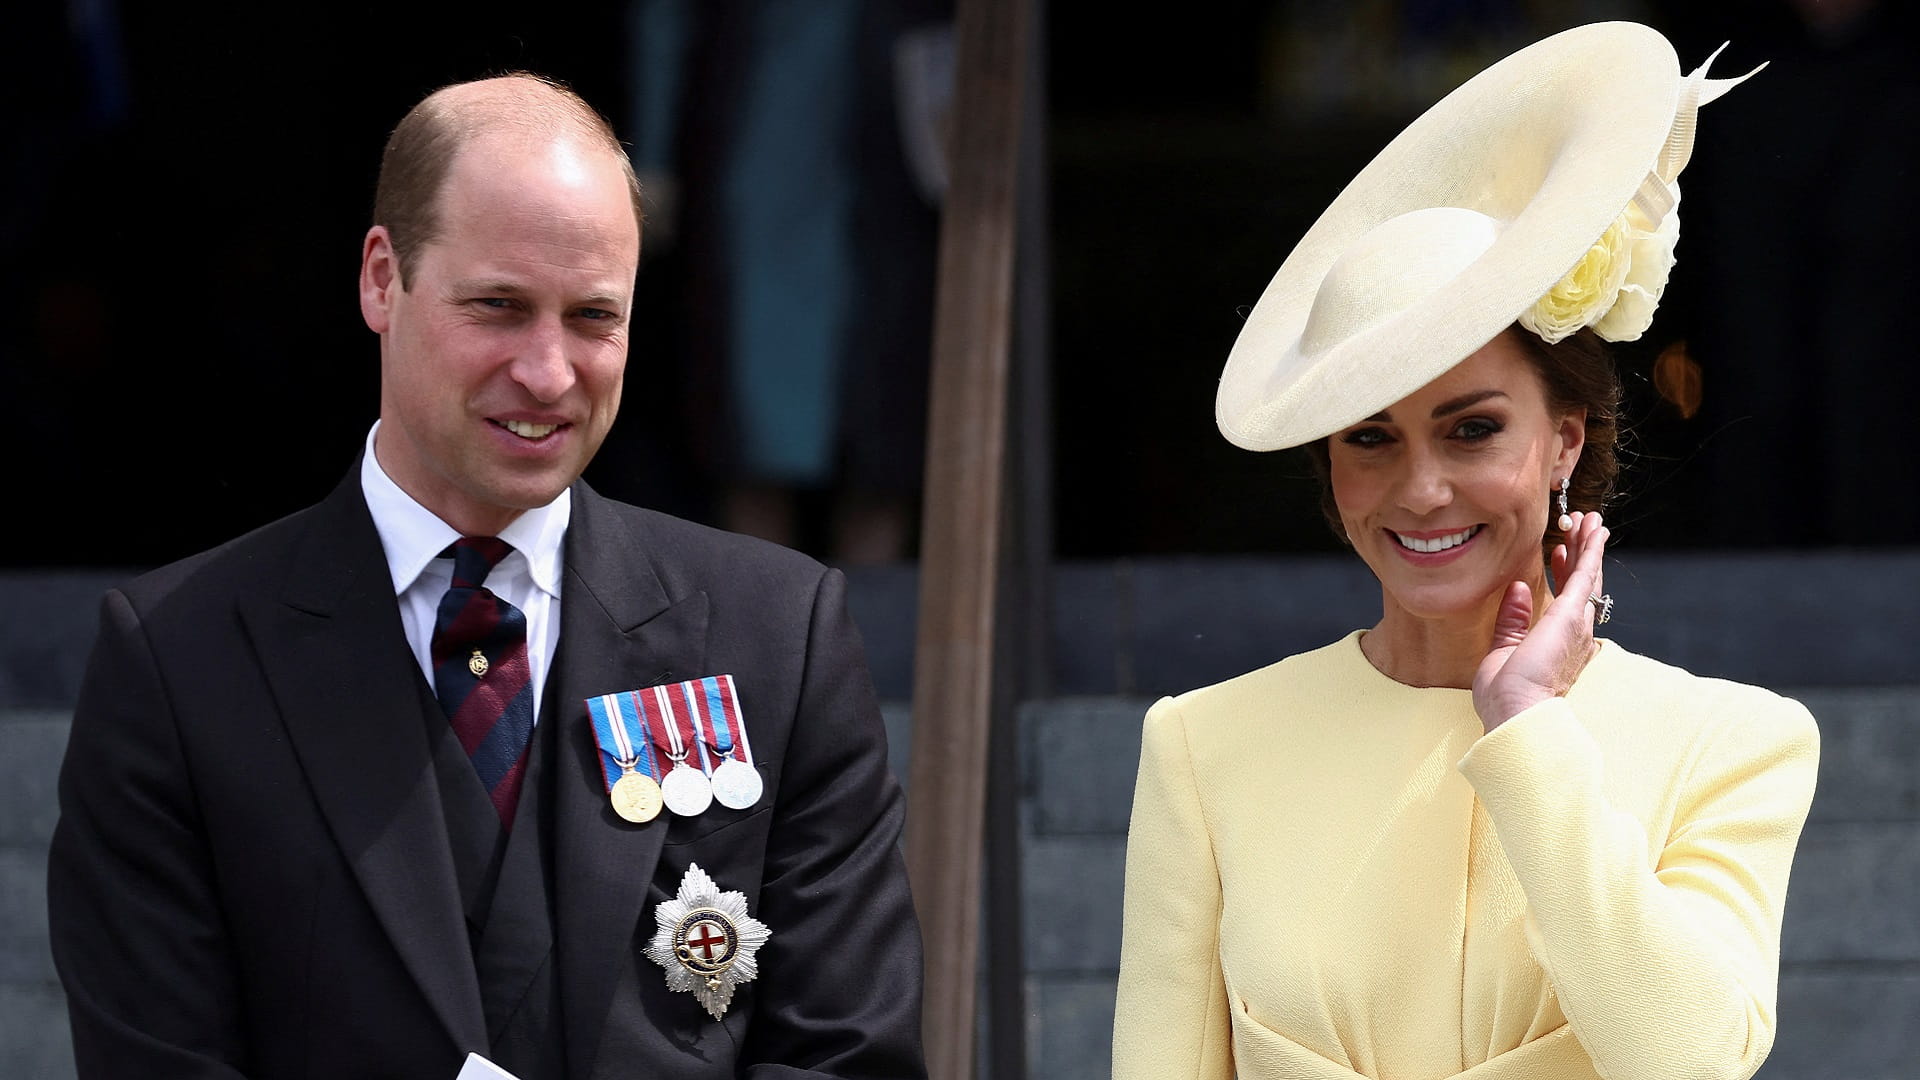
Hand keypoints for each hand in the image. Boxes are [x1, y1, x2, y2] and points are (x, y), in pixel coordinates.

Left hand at [1471, 511, 1608, 732]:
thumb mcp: (1504, 650)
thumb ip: (1513, 620)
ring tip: (1590, 519)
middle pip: (1583, 582)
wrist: (1516, 712)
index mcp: (1559, 643)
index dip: (1563, 571)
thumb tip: (1516, 588)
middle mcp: (1575, 632)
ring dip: (1588, 544)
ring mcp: (1576, 623)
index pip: (1566, 599)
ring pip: (1588, 574)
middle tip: (1581, 525)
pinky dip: (1590, 550)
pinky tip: (1593, 531)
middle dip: (1581, 551)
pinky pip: (1585, 574)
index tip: (1557, 550)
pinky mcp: (1571, 614)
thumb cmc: (1507, 695)